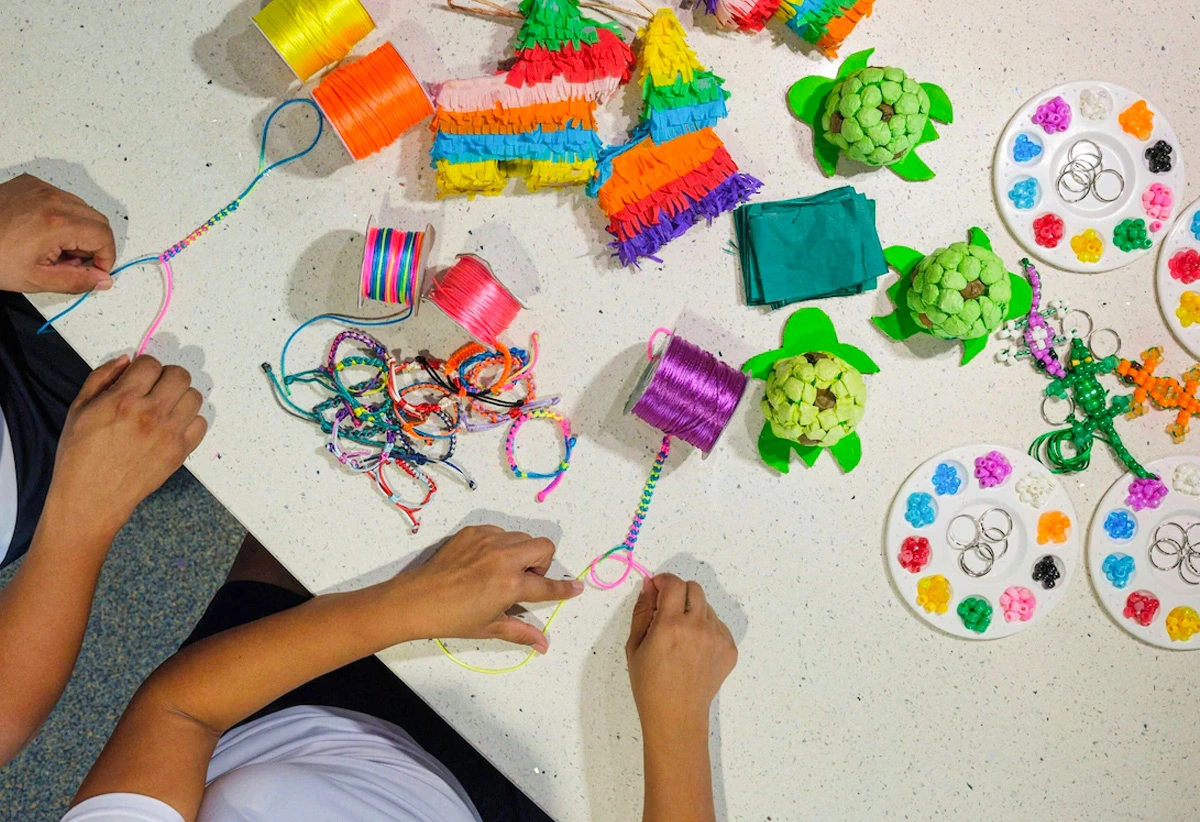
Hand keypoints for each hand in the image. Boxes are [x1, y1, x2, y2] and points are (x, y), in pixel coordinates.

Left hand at [0, 174, 115, 293]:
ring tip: (55, 248)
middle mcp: (52, 200)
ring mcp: (40, 188)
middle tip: (73, 263)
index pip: (104, 237)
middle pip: (97, 220)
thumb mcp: (36, 280)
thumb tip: (103, 279)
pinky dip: (63, 215)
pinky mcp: (29, 183)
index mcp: (57, 224)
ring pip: (82, 208)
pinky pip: (61, 197)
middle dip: (94, 245)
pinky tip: (43, 232)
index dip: (106, 258)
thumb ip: (77, 281)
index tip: (95, 271)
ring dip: (80, 230)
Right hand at [49, 356, 207, 540]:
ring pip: (194, 397)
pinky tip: (172, 426)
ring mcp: (169, 434)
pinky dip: (190, 421)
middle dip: (166, 376)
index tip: (138, 376)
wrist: (91, 497)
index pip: (151, 363)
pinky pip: (200, 424)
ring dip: (180, 397)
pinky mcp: (180, 452)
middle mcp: (151, 413)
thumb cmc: (79, 453)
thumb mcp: (79, 409)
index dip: (144, 366)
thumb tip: (127, 359)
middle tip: (154, 388)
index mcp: (124, 399)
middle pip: (180, 376)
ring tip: (164, 407)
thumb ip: (102, 378)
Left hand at [397, 526, 583, 652]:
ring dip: (522, 552)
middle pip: (544, 547)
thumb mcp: (489, 627)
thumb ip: (521, 631)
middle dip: (542, 562)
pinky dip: (500, 544)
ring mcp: (488, 541)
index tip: (576, 587)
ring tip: (503, 571)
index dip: (565, 589)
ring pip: (522, 537)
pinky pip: (500, 532)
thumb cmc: (452, 618)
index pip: (547, 586)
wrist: (415, 600)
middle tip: (525, 579)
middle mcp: (503, 558)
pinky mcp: (473, 532)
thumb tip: (543, 644)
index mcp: (510, 584)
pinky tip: (485, 561)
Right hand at [627, 575, 736, 732]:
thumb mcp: (634, 646)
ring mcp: (718, 638)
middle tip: (667, 610)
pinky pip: (717, 624)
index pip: (673, 583)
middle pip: (694, 588)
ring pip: (706, 606)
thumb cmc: (649, 684)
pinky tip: (693, 649)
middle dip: (678, 592)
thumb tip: (649, 586)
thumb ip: (642, 611)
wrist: (677, 717)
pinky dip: (705, 628)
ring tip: (680, 636)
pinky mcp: (730, 648)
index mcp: (671, 625)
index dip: (663, 580)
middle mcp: (698, 627)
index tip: (656, 588)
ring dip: (692, 610)